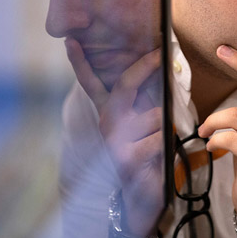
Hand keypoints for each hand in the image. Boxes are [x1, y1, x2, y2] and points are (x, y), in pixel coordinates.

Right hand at [65, 39, 162, 235]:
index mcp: (109, 113)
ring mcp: (113, 140)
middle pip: (125, 86)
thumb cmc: (147, 154)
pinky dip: (166, 143)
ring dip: (166, 125)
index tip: (71, 40)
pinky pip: (159, 137)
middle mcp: (106, 123)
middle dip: (146, 67)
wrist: (141, 196)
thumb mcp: (145, 125)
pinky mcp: (126, 157)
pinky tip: (157, 156)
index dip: (80, 62)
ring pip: (155, 114)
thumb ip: (145, 102)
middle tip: (162, 53)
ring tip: (159, 141)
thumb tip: (161, 72)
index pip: (91, 83)